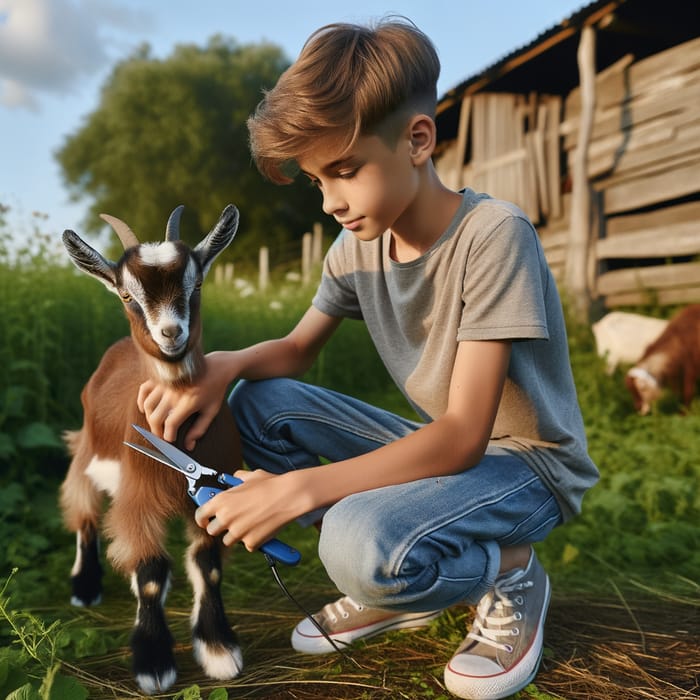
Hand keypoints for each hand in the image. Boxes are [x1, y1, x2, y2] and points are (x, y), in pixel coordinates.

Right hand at [137, 351, 234, 448]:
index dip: (168, 436)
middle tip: (161, 435)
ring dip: (150, 418)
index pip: (170, 424)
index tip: (170, 439)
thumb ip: (199, 430)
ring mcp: (166, 383)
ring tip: (157, 424)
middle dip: (156, 431)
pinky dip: (141, 400)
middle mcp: (175, 392)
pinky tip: (146, 409)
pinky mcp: (162, 376)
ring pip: (148, 405)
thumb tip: (189, 446)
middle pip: (155, 417)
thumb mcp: (211, 411)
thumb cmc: (215, 390)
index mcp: (188, 402)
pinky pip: (144, 389)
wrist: (217, 366)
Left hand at [195, 470, 311, 549]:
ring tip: (251, 522)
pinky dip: (254, 539)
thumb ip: (237, 480)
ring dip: (237, 534)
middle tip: (234, 520)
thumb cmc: (271, 484)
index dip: (203, 518)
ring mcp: (238, 532)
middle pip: (212, 531)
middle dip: (221, 527)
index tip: (207, 520)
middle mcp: (225, 518)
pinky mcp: (251, 543)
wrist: (289, 496)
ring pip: (229, 540)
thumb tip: (234, 479)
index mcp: (221, 501)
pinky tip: (263, 527)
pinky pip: (248, 545)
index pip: (200, 516)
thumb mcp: (250, 477)